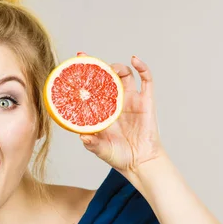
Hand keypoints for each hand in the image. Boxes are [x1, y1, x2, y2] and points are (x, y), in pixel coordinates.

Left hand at [80, 55, 165, 190]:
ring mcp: (131, 100)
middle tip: (86, 59)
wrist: (140, 164)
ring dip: (117, 66)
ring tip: (110, 68)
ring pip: (125, 74)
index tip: (76, 61)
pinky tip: (135, 60)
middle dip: (98, 66)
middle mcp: (115, 102)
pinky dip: (142, 67)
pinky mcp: (146, 101)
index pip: (91, 87)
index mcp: (102, 110)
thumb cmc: (119, 156)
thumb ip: (91, 143)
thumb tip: (82, 136)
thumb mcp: (100, 149)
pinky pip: (146, 80)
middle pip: (107, 77)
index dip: (84, 74)